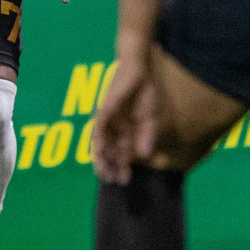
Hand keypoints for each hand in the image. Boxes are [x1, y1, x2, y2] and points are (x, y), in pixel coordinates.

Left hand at [93, 49, 159, 183]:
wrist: (140, 69)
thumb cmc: (144, 92)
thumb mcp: (149, 119)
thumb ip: (146, 137)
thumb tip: (144, 156)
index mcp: (123, 130)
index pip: (120, 152)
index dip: (121, 166)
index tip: (124, 181)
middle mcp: (113, 126)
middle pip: (107, 150)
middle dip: (109, 166)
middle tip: (112, 181)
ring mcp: (108, 117)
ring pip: (100, 141)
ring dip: (101, 157)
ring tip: (104, 172)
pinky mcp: (106, 107)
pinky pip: (100, 125)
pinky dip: (99, 138)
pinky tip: (101, 150)